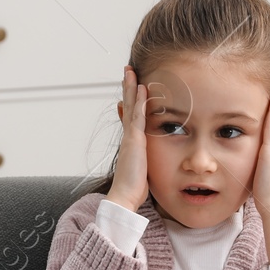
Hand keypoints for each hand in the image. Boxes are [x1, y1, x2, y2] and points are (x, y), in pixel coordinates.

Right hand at [108, 65, 149, 211]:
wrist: (124, 197)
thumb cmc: (133, 189)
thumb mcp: (141, 171)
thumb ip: (143, 163)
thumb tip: (146, 165)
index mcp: (130, 144)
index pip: (128, 118)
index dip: (127, 104)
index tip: (127, 93)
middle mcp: (128, 137)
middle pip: (127, 107)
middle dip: (128, 89)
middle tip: (127, 72)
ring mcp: (130, 137)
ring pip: (130, 107)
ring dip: (131, 88)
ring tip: (130, 72)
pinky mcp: (134, 140)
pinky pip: (137, 116)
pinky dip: (139, 102)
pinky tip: (142, 89)